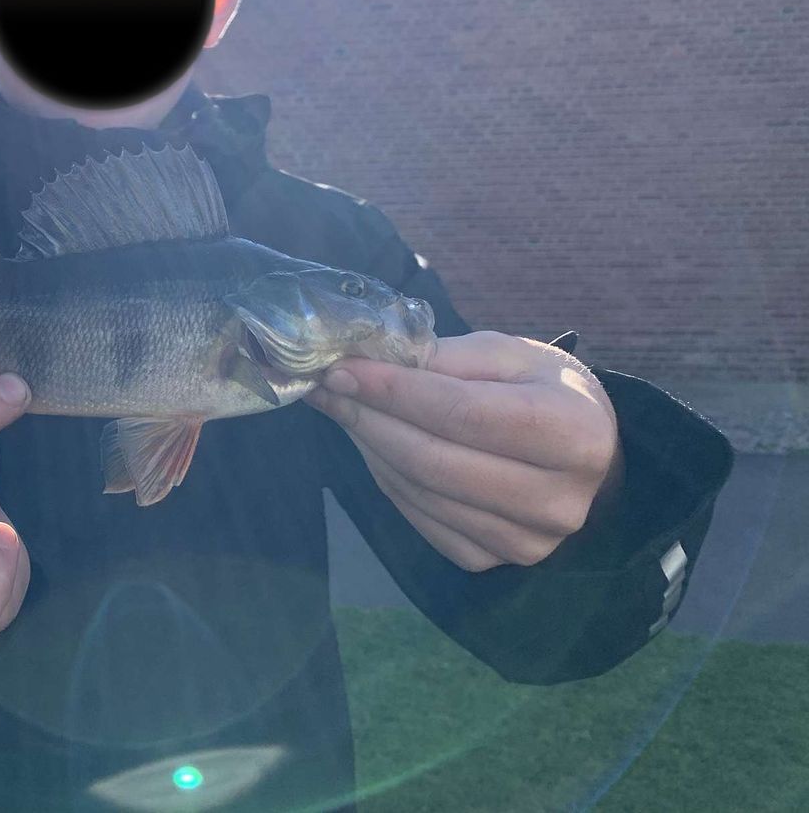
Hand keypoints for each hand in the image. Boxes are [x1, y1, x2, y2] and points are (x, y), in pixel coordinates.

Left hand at [308, 330, 621, 571]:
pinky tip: (373, 444)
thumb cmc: (546, 392)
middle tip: (327, 386)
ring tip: (344, 407)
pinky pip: (419, 518)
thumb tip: (368, 362)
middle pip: (433, 460)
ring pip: (419, 492)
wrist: (589, 458)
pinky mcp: (493, 561)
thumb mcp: (509, 355)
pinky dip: (386, 477)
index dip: (395, 392)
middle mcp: (558, 500)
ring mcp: (526, 541)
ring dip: (368, 446)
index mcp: (575, 434)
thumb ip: (445, 357)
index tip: (342, 369)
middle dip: (368, 418)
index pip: (464, 414)